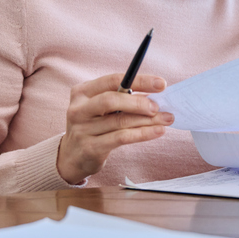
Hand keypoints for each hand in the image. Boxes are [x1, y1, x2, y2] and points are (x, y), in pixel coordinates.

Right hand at [57, 73, 173, 183]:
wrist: (72, 157)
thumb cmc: (93, 126)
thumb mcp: (101, 108)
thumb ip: (123, 99)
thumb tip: (156, 95)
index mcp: (82, 92)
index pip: (113, 80)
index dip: (139, 80)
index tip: (161, 84)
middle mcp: (79, 109)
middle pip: (112, 100)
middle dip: (139, 102)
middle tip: (158, 106)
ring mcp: (82, 129)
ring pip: (120, 121)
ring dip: (148, 120)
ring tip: (167, 119)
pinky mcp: (90, 148)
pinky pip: (121, 138)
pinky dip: (142, 134)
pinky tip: (158, 131)